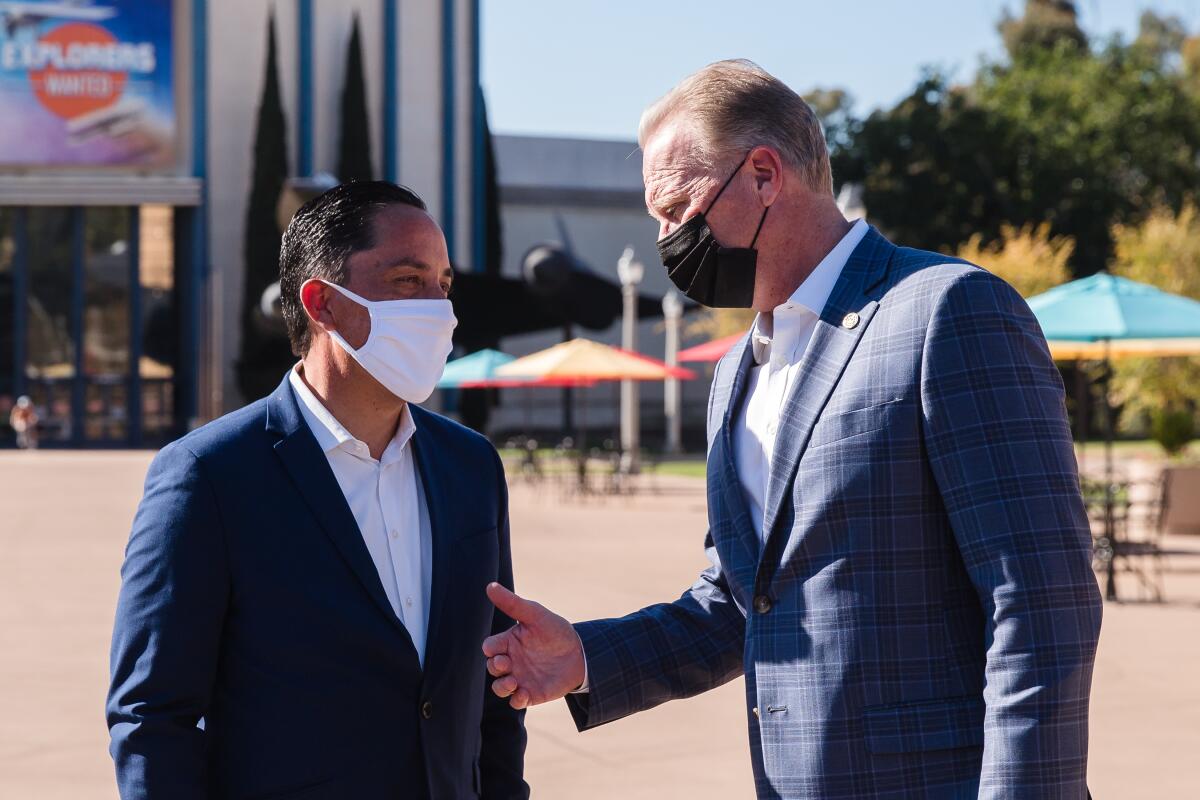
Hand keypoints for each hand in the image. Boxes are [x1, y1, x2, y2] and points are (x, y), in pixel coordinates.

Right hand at [482, 583, 585, 709]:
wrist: (581, 652)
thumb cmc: (555, 630)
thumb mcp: (535, 614)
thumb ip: (513, 603)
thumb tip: (490, 585)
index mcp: (509, 642)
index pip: (489, 647)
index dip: (490, 649)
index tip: (499, 648)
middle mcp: (512, 660)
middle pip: (491, 667)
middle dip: (495, 666)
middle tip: (506, 663)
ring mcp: (520, 678)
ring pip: (499, 687)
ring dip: (502, 687)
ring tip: (513, 682)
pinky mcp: (531, 693)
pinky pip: (516, 702)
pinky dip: (516, 700)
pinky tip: (524, 694)